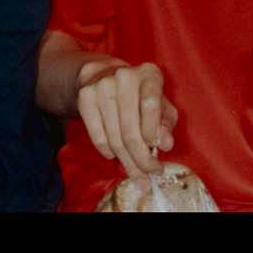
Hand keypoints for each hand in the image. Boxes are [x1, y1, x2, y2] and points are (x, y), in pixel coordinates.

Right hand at [73, 58, 176, 180]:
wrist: (104, 75)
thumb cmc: (140, 96)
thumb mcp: (161, 104)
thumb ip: (166, 123)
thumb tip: (166, 144)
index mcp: (149, 74)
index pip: (151, 106)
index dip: (153, 134)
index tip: (158, 155)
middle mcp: (124, 76)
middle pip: (130, 130)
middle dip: (140, 160)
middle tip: (147, 178)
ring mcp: (102, 85)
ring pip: (115, 139)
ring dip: (126, 162)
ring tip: (135, 174)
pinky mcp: (85, 97)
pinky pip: (98, 137)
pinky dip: (108, 152)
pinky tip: (115, 155)